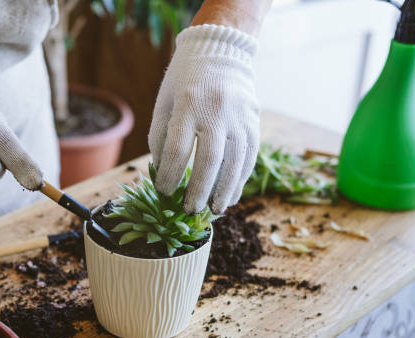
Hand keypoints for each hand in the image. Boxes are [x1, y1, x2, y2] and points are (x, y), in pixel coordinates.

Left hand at [148, 25, 260, 213]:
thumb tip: (161, 171)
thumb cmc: (185, 79)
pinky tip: (232, 195)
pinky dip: (240, 179)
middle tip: (190, 210)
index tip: (163, 192)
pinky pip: (249, 157)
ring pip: (234, 162)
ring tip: (215, 210)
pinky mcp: (253, 122)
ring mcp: (239, 117)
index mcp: (187, 104)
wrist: (221, 50)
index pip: (177, 149)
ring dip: (224, 191)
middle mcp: (216, 110)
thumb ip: (161, 134)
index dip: (169, 175)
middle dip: (198, 190)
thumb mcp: (165, 100)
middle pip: (209, 160)